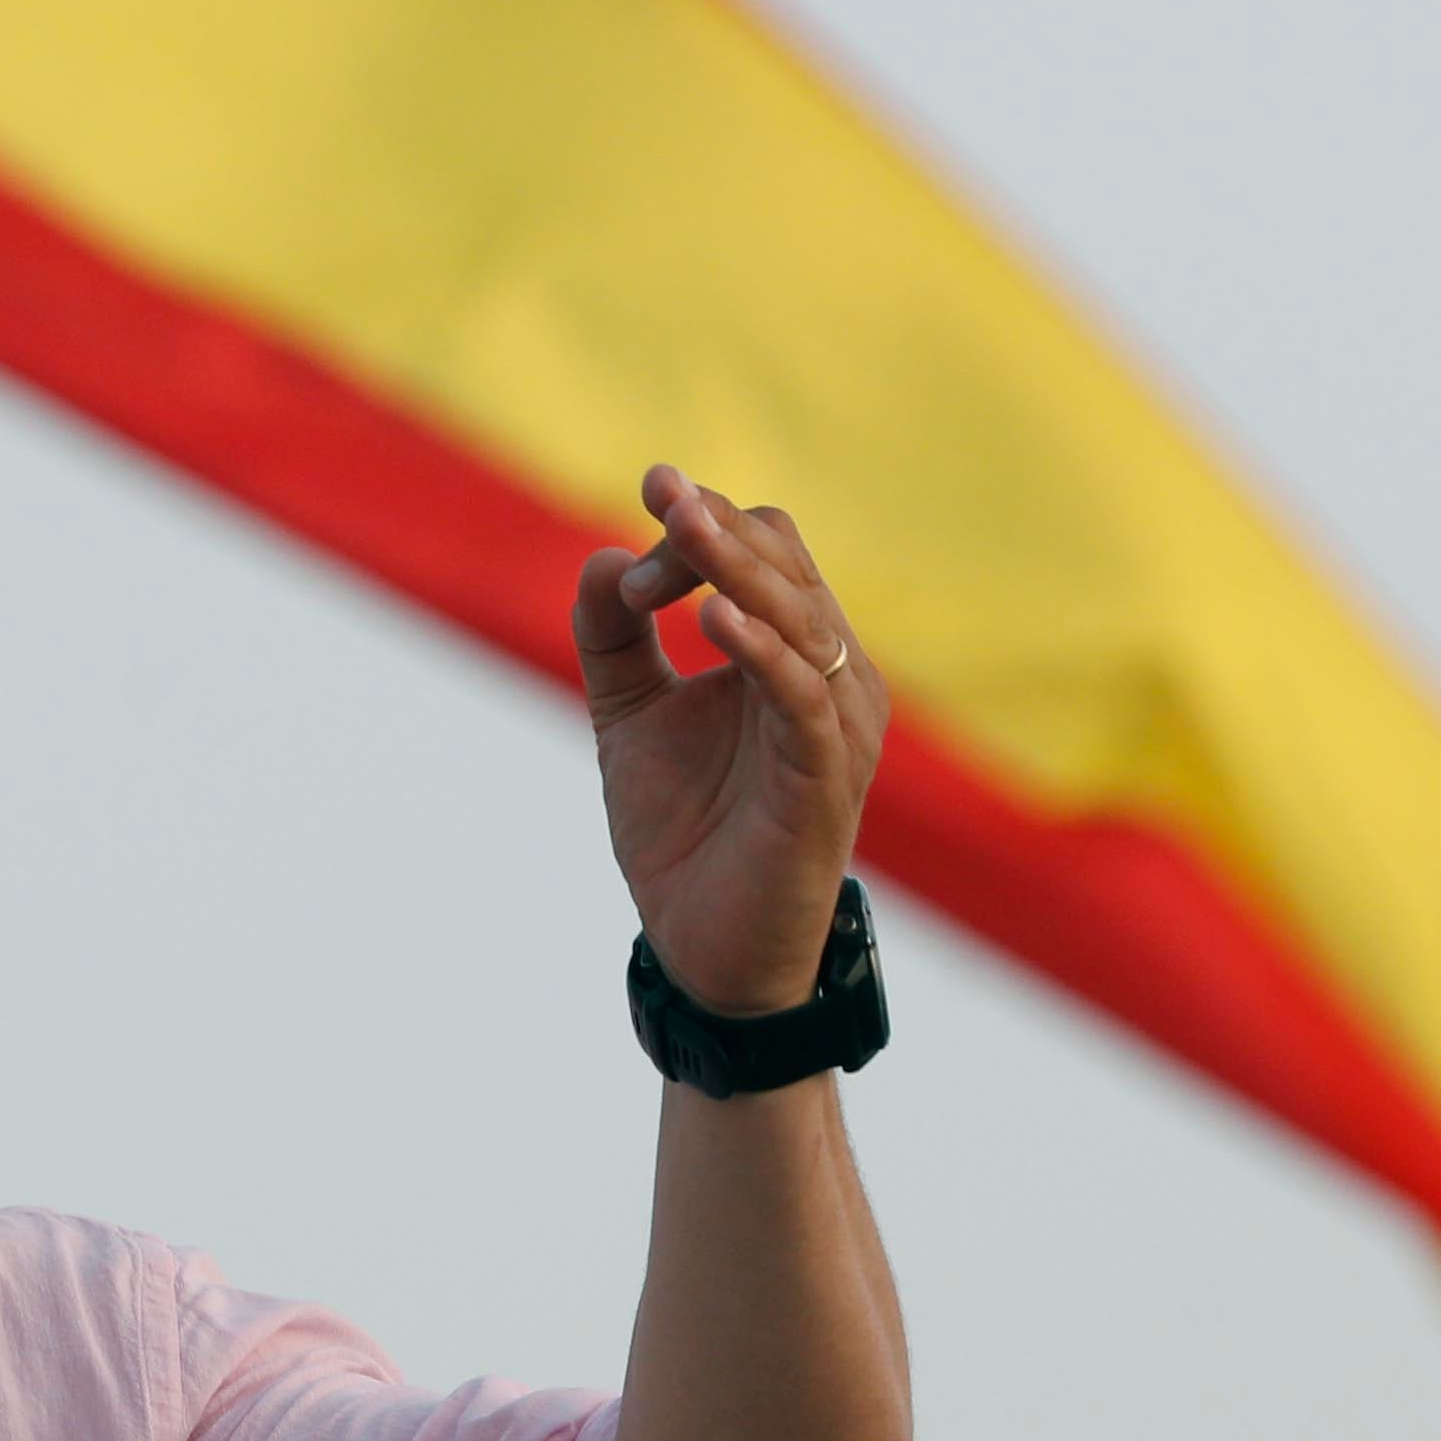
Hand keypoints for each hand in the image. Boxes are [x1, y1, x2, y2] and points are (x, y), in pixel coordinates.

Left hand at [571, 466, 885, 1015]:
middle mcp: (830, 677)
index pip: (764, 551)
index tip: (644, 502)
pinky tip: (710, 617)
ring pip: (801, 616)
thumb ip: (615, 638)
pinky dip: (760, 648)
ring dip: (736, 568)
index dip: (699, 525)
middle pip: (787, 565)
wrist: (707, 950)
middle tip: (659, 490)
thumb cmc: (686, 833)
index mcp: (791, 654)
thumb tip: (604, 559)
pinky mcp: (826, 779)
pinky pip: (802, 696)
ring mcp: (835, 726)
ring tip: (681, 527)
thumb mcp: (632, 716)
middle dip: (717, 528)